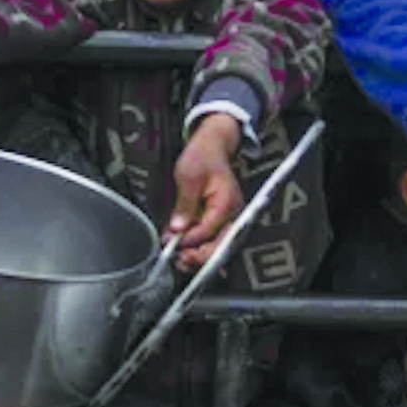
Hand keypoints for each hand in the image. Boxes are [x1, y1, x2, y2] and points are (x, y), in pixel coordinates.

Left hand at [169, 114, 245, 271]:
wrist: (212, 146)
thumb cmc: (203, 157)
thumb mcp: (188, 177)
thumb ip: (185, 204)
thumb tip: (178, 228)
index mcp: (227, 203)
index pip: (209, 230)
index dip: (190, 240)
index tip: (172, 243)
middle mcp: (233, 215)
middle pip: (220, 246)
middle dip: (199, 256)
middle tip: (179, 259)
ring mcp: (229, 219)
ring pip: (218, 247)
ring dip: (200, 255)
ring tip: (180, 259)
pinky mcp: (222, 221)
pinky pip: (214, 240)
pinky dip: (201, 247)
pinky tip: (187, 251)